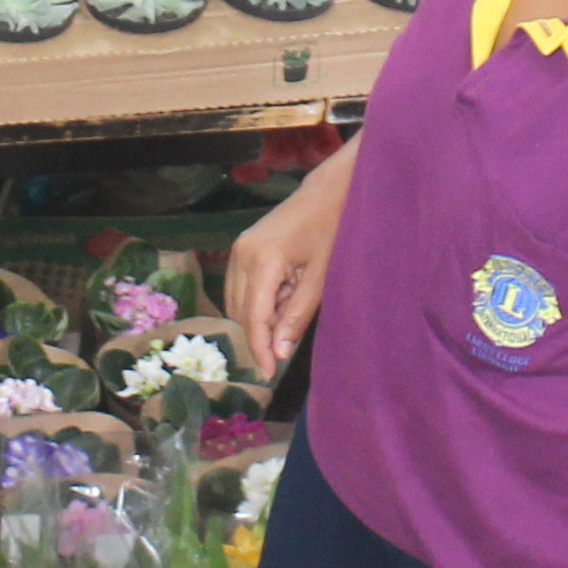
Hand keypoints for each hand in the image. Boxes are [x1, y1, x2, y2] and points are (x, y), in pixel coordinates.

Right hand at [221, 167, 342, 384]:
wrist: (326, 193)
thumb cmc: (330, 232)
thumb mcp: (320, 278)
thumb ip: (297, 316)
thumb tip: (279, 351)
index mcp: (263, 261)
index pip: (254, 318)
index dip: (259, 349)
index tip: (268, 373)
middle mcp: (241, 255)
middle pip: (241, 313)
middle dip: (261, 334)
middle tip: (288, 340)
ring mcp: (237, 249)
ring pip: (237, 302)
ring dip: (259, 318)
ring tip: (289, 310)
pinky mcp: (240, 248)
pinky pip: (239, 288)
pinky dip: (257, 302)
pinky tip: (281, 297)